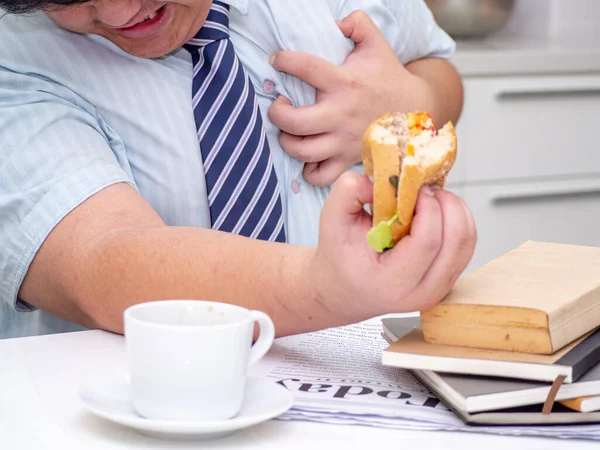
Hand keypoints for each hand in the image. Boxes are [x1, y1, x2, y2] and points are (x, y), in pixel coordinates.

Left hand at [268, 11, 429, 186]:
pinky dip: (308, 170)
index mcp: (344, 83)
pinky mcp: (348, 159)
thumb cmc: (389, 78)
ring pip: (302, 151)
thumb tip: (335, 22)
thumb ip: (356, 24)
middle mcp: (341, 114)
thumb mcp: (376, 44)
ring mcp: (343, 141)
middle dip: (276, 113)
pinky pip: (320, 175)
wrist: (416, 111)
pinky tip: (307, 156)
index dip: (284, 61)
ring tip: (288, 131)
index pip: (304, 68)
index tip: (276, 60)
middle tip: (278, 106)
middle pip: (294, 122)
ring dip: (286, 142)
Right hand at [309, 172, 476, 322]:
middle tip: (427, 190)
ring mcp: (437, 291)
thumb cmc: (339, 255)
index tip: (414, 189)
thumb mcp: (332, 218)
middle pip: (457, 242)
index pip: (427, 241)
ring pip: (467, 242)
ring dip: (455, 211)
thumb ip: (350, 189)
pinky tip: (435, 214)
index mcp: (390, 282)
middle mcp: (420, 293)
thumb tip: (385, 177)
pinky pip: (465, 247)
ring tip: (431, 200)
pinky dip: (456, 222)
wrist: (343, 289)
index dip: (428, 207)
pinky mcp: (446, 283)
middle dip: (447, 205)